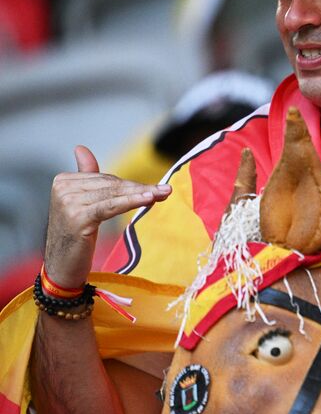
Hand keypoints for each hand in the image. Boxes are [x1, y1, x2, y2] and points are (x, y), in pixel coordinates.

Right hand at [43, 147, 170, 288]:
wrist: (62, 265)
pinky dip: (131, 202)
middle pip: (110, 185)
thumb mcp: (80, 202)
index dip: (131, 185)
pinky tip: (149, 199)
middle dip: (139, 188)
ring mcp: (68, 202)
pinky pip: (111, 206)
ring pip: (113, 195)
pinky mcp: (78, 217)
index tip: (156, 187)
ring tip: (163, 193)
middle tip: (165, 190)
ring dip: (141, 194)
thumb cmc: (75, 234)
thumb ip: (85, 176)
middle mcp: (63, 188)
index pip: (105, 179)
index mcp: (63, 180)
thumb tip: (81, 148)